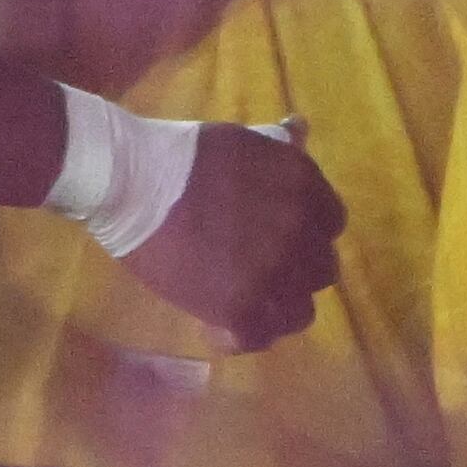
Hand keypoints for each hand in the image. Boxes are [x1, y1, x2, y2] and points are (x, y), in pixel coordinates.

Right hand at [116, 121, 346, 353]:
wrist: (135, 182)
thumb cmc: (183, 155)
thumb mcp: (242, 139)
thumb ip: (277, 145)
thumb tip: (299, 128)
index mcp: (306, 188)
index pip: (331, 223)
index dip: (306, 232)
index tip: (277, 234)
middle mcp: (302, 233)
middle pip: (320, 270)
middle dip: (293, 271)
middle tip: (255, 268)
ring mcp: (274, 275)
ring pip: (298, 313)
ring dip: (273, 309)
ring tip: (241, 302)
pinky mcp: (240, 308)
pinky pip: (258, 338)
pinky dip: (238, 337)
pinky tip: (215, 326)